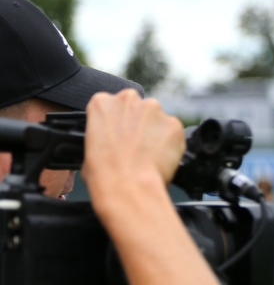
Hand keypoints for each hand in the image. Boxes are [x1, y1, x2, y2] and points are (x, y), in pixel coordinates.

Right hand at [81, 90, 184, 211]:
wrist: (128, 185)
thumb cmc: (105, 172)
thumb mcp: (89, 147)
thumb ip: (104, 134)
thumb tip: (112, 142)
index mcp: (102, 103)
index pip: (114, 105)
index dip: (120, 122)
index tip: (122, 135)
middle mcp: (129, 99)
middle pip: (138, 108)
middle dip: (140, 125)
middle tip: (138, 147)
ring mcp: (153, 109)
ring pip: (158, 119)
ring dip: (156, 133)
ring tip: (150, 155)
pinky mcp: (174, 124)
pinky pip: (174, 132)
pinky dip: (171, 144)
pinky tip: (162, 159)